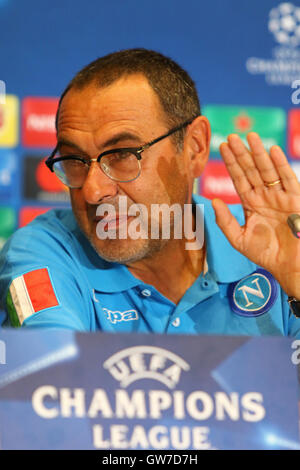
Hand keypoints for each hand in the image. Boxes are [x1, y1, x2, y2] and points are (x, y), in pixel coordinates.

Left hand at [212, 132, 299, 297]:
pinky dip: (280, 164)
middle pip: (251, 170)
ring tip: (250, 136)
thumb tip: (213, 201)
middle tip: (231, 137)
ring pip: (268, 170)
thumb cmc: (266, 254)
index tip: (221, 147)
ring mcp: (280, 196)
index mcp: (252, 204)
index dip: (231, 163)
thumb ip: (225, 221)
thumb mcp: (239, 239)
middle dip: (241, 154)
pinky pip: (288, 179)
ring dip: (259, 153)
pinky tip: (272, 150)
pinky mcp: (295, 200)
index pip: (239, 179)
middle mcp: (265, 196)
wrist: (289, 266)